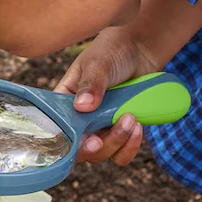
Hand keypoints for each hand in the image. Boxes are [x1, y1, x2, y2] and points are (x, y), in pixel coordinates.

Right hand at [54, 27, 160, 165]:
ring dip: (119, 142)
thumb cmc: (112, 50)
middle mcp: (82, 120)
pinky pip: (123, 152)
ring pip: (105, 153)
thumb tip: (82, 106)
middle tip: (119, 126)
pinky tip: (139, 126)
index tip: (90, 140)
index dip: (72, 144)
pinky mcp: (122, 131)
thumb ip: (91, 84)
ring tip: (132, 119)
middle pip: (84, 150)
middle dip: (102, 145)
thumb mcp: (98, 63)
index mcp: (66, 104)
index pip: (60, 133)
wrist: (141, 48)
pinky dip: (131, 146)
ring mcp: (102, 127)